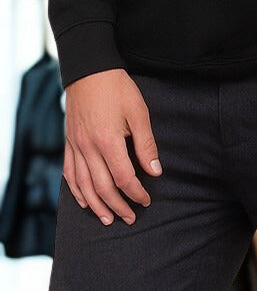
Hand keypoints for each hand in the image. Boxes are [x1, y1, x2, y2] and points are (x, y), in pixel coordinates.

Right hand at [63, 68, 161, 225]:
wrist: (89, 71)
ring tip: (108, 219)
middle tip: (131, 217)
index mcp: (108, 141)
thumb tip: (155, 171)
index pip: (124, 178)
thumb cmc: (117, 89)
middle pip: (103, 188)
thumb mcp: (138, 113)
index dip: (136, 193)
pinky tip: (85, 201)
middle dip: (118, 206)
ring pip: (83, 186)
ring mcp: (75, 147)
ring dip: (97, 206)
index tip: (147, 200)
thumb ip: (146, 145)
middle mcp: (88, 148)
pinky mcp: (68, 143)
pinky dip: (76, 191)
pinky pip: (69, 174)